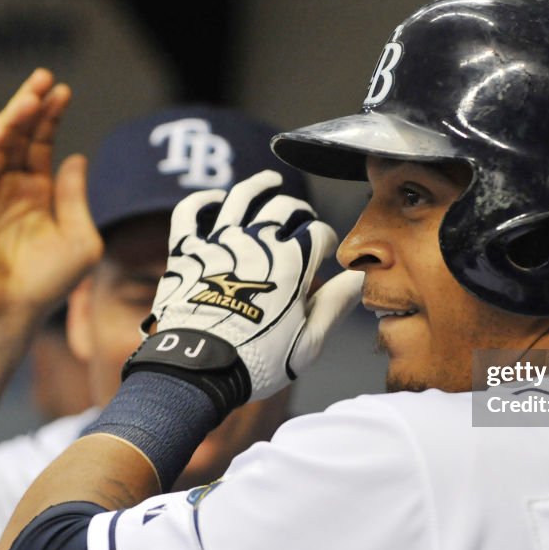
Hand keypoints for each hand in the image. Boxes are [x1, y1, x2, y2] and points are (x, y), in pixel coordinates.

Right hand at [0, 68, 102, 334]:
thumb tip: (78, 156)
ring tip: (28, 99)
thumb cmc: (48, 284)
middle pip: (16, 137)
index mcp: (37, 194)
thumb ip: (77, 198)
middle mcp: (8, 189)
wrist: (12, 316)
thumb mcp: (80, 239)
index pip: (40, 145)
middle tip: (43, 78)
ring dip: (6, 121)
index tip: (63, 91)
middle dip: (28, 107)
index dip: (50, 118)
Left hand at [148, 169, 361, 398]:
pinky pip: (190, 213)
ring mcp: (218, 243)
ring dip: (260, 184)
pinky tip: (215, 199)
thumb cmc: (257, 360)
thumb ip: (336, 303)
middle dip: (300, 211)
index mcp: (291, 264)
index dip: (328, 241)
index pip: (319, 233)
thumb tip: (362, 278)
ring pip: (241, 197)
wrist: (198, 370)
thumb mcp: (309, 340)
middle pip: (284, 208)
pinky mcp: (186, 252)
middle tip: (304, 220)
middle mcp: (255, 244)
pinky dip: (202, 199)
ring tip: (271, 180)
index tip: (328, 252)